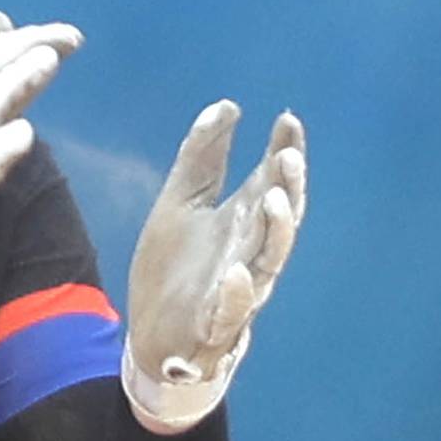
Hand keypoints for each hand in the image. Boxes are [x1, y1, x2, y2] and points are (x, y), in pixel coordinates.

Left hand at [123, 101, 307, 431]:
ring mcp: (236, 292)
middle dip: (286, 188)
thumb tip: (228, 105)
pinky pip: (232, 312)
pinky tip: (236, 273)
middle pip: (278, 220)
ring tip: (271, 199)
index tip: (288, 120)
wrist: (152, 335)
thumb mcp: (179, 203)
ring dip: (274, 232)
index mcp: (241, 223)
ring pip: (267, 261)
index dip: (284, 152)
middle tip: (287, 157)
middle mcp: (248, 254)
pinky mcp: (214, 326)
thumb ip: (202, 158)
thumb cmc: (175, 268)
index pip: (270, 182)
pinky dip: (237, 294)